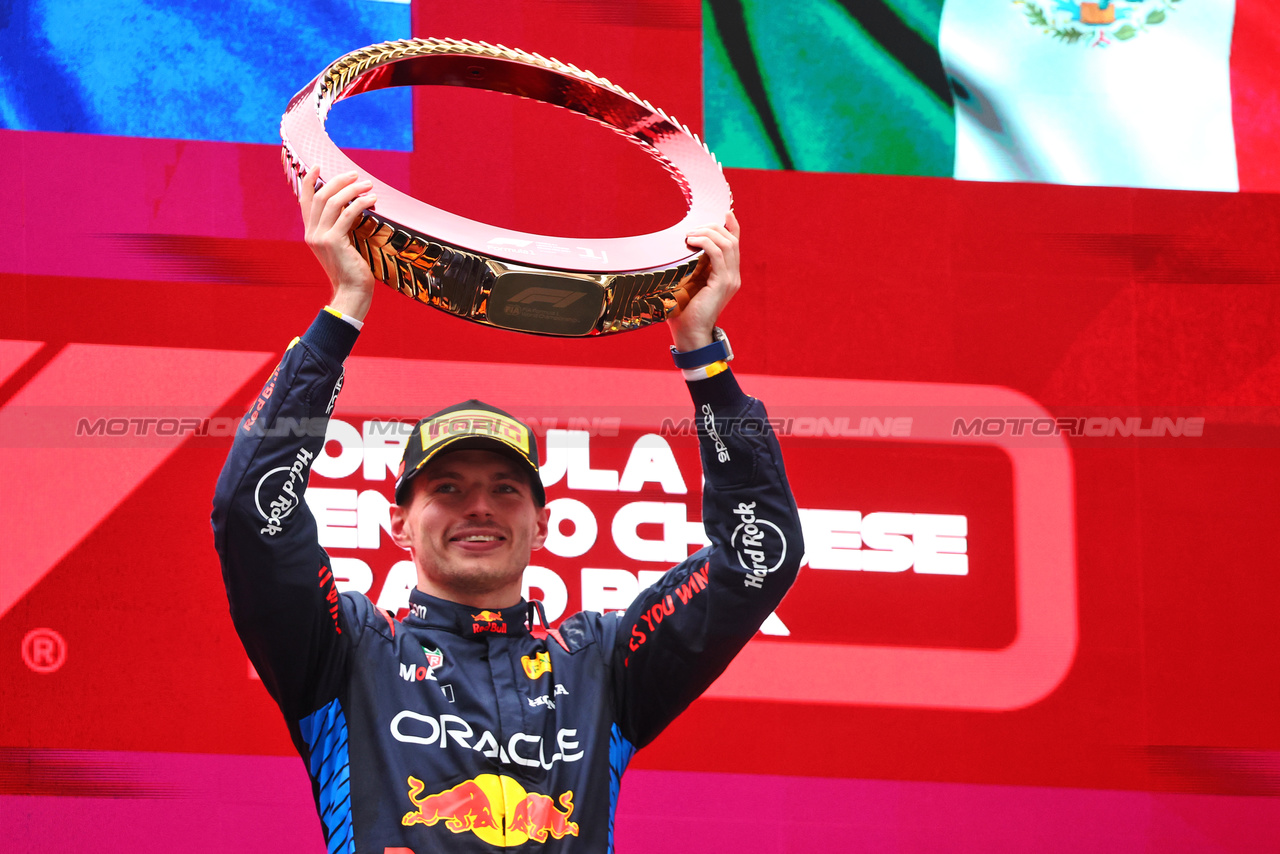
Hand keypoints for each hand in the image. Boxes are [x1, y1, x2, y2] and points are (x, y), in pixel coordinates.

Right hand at [300, 166, 377, 320]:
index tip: (317, 166)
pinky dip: (361, 203)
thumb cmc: (351, 270)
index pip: (305, 200)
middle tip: (356, 175)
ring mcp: (321, 237)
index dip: (309, 180)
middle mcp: (311, 233)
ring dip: (352, 190)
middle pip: (320, 196)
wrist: (351, 292)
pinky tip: (373, 200)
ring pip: (333, 202)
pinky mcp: (334, 242)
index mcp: (310, 232)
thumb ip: (338, 228)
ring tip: (369, 185)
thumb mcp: (340, 246)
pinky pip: (347, 214)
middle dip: (338, 181)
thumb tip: (350, 207)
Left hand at [667, 211, 740, 352]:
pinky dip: (706, 243)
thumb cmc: (684, 312)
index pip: (735, 245)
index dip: (732, 226)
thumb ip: (691, 266)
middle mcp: (733, 276)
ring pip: (727, 244)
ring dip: (708, 233)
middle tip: (693, 228)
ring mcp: (730, 279)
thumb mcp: (688, 283)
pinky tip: (692, 242)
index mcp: (728, 276)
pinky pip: (718, 254)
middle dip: (713, 227)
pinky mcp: (723, 283)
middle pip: (731, 240)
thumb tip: (680, 248)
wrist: (689, 333)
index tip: (725, 213)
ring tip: (690, 234)